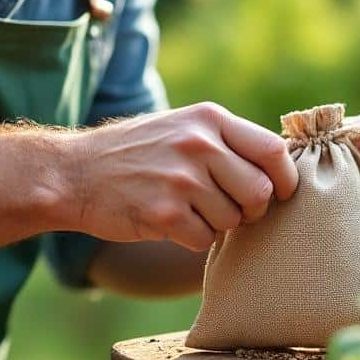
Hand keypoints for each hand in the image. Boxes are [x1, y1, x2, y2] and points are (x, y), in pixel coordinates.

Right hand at [71, 103, 297, 251]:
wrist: (73, 173)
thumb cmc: (137, 153)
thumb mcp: (183, 127)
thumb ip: (227, 141)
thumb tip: (282, 166)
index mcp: (209, 119)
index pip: (272, 151)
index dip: (285, 179)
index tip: (280, 193)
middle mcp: (198, 144)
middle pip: (259, 192)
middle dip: (251, 210)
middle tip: (230, 209)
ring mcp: (181, 179)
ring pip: (232, 220)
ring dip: (216, 224)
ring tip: (187, 209)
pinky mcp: (164, 212)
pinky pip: (203, 239)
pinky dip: (191, 239)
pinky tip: (169, 222)